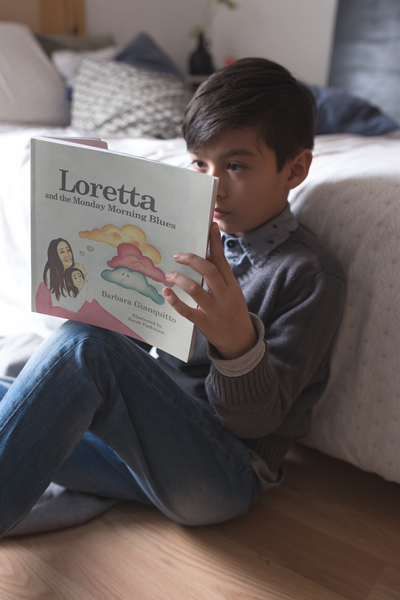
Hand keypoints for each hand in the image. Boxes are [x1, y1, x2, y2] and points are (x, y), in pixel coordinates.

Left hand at [163, 222, 256, 359]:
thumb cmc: (232, 312)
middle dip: (192, 260)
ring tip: (170, 275)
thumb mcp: (232, 293)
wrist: (240, 341)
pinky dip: (175, 301)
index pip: (222, 261)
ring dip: (180, 279)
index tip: (210, 227)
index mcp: (232, 286)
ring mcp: (215, 311)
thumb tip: (204, 256)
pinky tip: (167, 293)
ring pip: (195, 289)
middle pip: (209, 271)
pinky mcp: (204, 324)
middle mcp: (225, 296)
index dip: (215, 243)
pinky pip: (187, 311)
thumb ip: (220, 277)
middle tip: (178, 256)